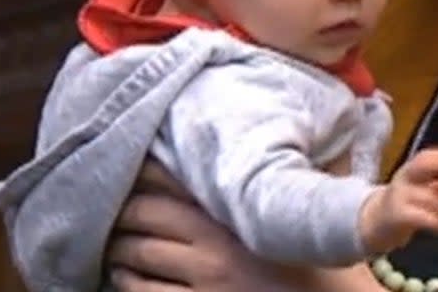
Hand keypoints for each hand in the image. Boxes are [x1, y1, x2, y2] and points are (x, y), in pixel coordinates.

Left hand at [106, 159, 292, 291]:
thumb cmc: (323, 274)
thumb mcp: (301, 224)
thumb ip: (282, 191)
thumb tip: (272, 157)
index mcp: (242, 214)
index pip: (179, 179)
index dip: (148, 169)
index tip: (135, 160)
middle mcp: (217, 245)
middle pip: (146, 213)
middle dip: (124, 209)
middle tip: (114, 206)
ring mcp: (204, 282)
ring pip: (137, 255)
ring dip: (119, 247)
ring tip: (115, 243)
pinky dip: (126, 282)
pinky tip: (124, 277)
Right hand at [358, 147, 437, 253]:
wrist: (375, 224)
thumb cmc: (404, 205)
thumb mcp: (420, 193)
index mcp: (409, 172)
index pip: (424, 157)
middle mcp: (403, 180)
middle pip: (420, 165)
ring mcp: (399, 197)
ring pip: (428, 196)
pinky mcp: (398, 217)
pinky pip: (422, 216)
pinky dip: (437, 221)